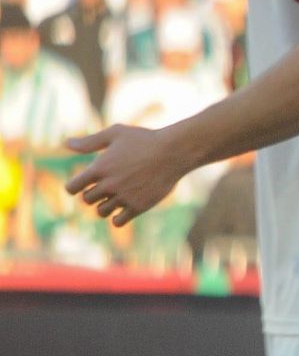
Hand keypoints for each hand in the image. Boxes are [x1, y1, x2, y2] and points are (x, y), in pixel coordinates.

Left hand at [64, 123, 194, 225]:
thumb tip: (66, 144)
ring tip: (117, 197)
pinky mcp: (139, 206)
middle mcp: (109, 185)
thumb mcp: (116, 133)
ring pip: (101, 212)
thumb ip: (90, 142)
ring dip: (105, 206)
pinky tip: (125, 207)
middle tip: (107, 186)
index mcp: (99, 168)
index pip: (72, 187)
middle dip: (93, 194)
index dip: (75, 186)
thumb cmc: (145, 139)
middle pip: (87, 200)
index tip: (83, 183)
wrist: (175, 152)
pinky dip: (117, 218)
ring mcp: (124, 197)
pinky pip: (118, 222)